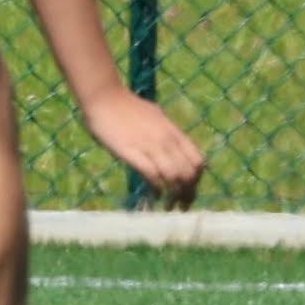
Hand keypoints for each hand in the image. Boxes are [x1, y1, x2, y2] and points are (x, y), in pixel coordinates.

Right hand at [84, 88, 205, 207]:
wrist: (106, 98)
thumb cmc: (128, 107)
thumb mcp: (157, 118)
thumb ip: (167, 134)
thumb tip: (174, 147)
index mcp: (174, 132)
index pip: (198, 161)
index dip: (197, 179)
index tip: (190, 190)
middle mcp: (167, 140)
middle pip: (189, 173)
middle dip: (189, 193)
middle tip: (181, 205)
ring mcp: (151, 146)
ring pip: (174, 176)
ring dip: (174, 195)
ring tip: (169, 206)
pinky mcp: (132, 152)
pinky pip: (152, 175)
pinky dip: (157, 189)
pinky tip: (155, 197)